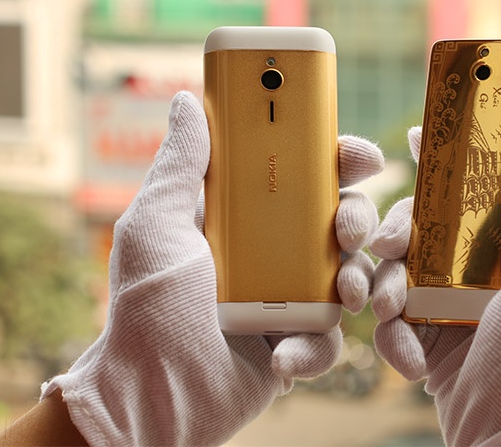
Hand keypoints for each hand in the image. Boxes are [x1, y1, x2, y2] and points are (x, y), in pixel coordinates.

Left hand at [40, 91, 383, 445]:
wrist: (150, 396)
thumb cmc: (144, 308)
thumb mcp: (156, 225)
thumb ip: (180, 164)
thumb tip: (188, 102)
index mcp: (241, 221)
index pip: (295, 176)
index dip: (330, 159)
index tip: (353, 152)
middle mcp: (269, 256)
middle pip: (335, 220)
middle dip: (356, 217)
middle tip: (348, 227)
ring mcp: (285, 301)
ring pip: (347, 275)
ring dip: (356, 279)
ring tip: (345, 292)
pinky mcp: (294, 345)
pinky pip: (329, 338)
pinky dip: (316, 345)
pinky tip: (285, 352)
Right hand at [369, 127, 500, 445]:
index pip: (493, 191)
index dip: (457, 161)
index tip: (421, 137)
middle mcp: (495, 276)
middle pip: (433, 225)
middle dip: (402, 232)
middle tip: (385, 246)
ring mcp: (461, 308)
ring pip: (405, 268)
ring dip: (389, 288)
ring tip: (394, 314)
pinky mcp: (434, 339)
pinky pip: (397, 316)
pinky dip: (394, 335)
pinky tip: (408, 360)